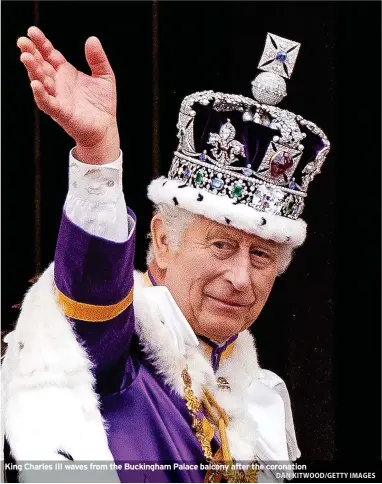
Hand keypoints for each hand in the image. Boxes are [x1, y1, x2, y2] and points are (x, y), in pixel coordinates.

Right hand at [17, 26, 119, 163]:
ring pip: (40, 82)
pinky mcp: (61, 113)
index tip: (32, 31)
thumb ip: (98, 59)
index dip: (41, 43)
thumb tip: (92, 39)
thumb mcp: (105, 76)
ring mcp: (57, 98)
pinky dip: (40, 94)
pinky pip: (47, 103)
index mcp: (66, 73)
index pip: (50, 55)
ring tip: (26, 57)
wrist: (105, 128)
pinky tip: (35, 84)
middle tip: (22, 42)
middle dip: (31, 53)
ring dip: (32, 70)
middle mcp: (58, 84)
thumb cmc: (102, 104)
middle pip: (41, 66)